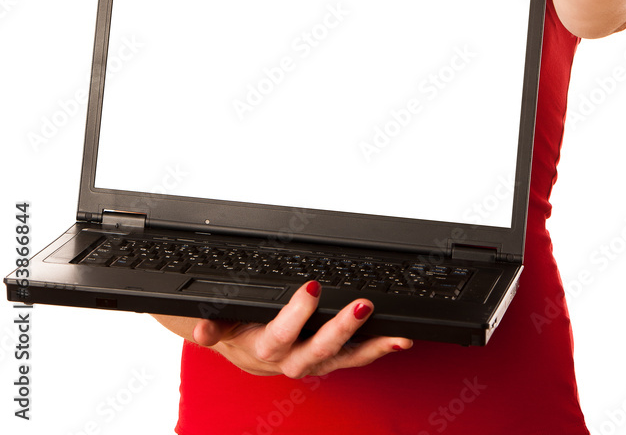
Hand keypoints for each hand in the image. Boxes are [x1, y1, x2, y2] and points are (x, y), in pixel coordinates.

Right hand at [190, 280, 411, 377]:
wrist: (246, 355)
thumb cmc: (239, 329)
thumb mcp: (221, 324)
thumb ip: (212, 326)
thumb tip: (200, 332)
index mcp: (265, 348)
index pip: (281, 334)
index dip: (296, 315)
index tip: (311, 288)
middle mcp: (293, 360)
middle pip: (320, 349)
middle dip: (342, 329)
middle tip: (362, 306)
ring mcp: (315, 362)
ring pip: (345, 359)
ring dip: (372, 347)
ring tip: (397, 336)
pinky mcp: (331, 360)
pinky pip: (357, 357)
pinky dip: (378, 349)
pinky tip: (400, 339)